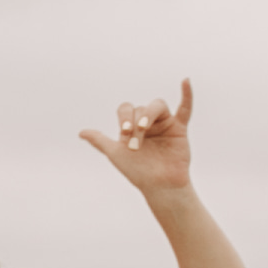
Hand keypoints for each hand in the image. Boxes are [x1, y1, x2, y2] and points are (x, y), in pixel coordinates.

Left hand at [78, 80, 198, 203]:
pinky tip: (186, 81)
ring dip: (148, 115)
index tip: (124, 133)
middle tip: (134, 143)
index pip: (126, 109)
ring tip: (143, 129)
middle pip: (140, 109)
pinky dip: (187, 94)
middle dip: (135, 124)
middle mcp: (148, 122)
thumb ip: (100, 141)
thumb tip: (81, 132)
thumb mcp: (115, 154)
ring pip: (156, 106)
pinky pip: (185, 108)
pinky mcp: (179, 128)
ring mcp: (164, 123)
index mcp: (132, 126)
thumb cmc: (138, 172)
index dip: (124, 118)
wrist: (159, 186)